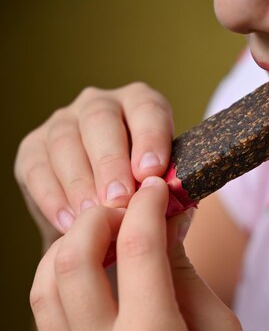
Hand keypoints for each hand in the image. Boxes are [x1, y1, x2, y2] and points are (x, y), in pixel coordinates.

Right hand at [15, 83, 173, 246]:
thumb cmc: (139, 204)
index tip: (151, 172)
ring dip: (80, 183)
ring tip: (93, 216)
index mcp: (140, 107)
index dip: (150, 138)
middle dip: (110, 162)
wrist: (97, 222)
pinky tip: (69, 223)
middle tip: (119, 199)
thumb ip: (169, 200)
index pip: (147, 109)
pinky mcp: (33, 149)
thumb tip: (172, 211)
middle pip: (100, 121)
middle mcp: (99, 106)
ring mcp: (63, 124)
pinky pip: (38, 169)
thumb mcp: (160, 198)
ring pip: (66, 143)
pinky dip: (52, 199)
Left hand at [30, 176, 268, 330]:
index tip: (158, 189)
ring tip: (102, 242)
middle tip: (124, 209)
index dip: (148, 205)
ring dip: (69, 251)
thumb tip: (167, 226)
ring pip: (45, 289)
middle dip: (96, 217)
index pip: (137, 246)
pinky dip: (66, 292)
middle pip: (71, 258)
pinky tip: (96, 289)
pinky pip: (50, 326)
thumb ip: (187, 278)